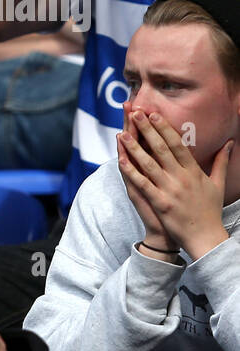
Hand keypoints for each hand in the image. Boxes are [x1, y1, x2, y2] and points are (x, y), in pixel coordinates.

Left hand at [118, 109, 231, 259]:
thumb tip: (229, 142)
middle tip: (136, 113)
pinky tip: (121, 160)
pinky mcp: (161, 203)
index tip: (154, 114)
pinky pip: (143, 184)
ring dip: (135, 147)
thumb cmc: (210, 210)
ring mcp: (170, 190)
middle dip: (147, 130)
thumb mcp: (218, 184)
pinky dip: (132, 172)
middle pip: (161, 149)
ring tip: (122, 132)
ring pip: (149, 164)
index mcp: (194, 171)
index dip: (165, 128)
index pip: (177, 145)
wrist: (206, 237)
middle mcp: (182, 178)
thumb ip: (221, 161)